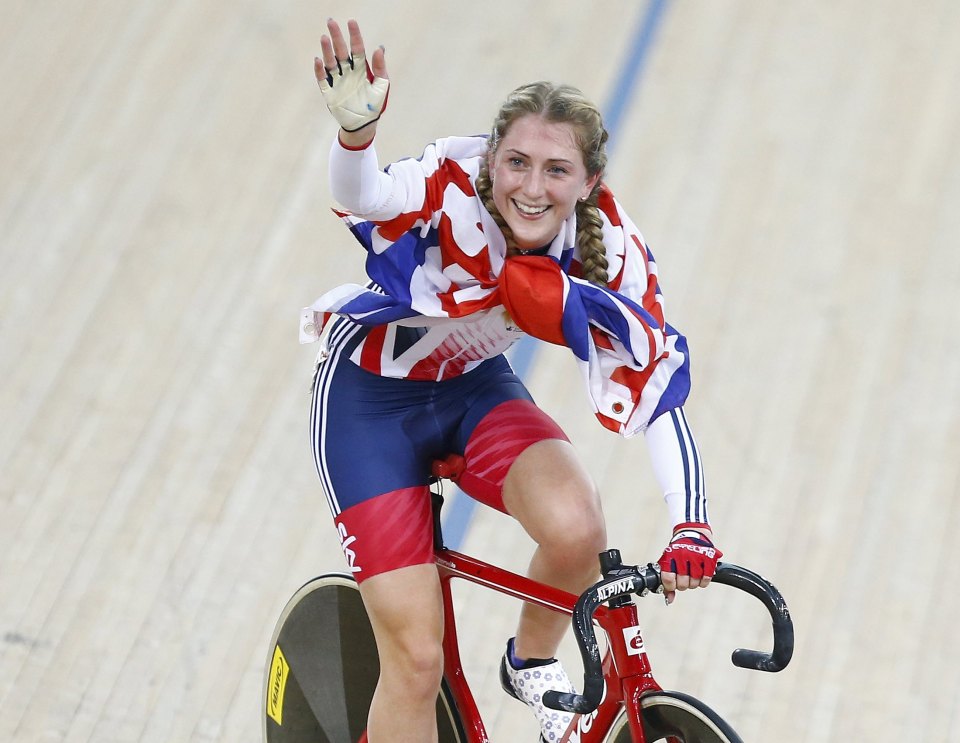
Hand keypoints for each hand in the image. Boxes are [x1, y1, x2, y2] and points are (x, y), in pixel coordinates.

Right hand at [315, 19, 388, 135]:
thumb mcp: (382, 85)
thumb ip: (381, 68)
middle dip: (336, 37)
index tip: (351, 22)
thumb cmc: (374, 105)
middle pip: (341, 51)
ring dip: (327, 50)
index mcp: (361, 69)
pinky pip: (322, 79)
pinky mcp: (329, 92)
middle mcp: (348, 72)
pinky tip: (319, 60)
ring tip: (325, 37)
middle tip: (331, 21)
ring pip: (330, 62)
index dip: (354, 35)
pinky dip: (320, 70)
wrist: (364, 124)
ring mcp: (337, 81)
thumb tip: (379, 48)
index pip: (356, 48)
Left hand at [657, 525, 721, 604]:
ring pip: (695, 583)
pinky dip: (704, 581)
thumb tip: (669, 600)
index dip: (670, 586)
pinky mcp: (708, 557)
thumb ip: (667, 582)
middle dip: (683, 585)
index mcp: (670, 556)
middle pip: (683, 584)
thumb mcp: (668, 562)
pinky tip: (701, 575)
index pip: (668, 578)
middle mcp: (682, 555)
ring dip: (694, 582)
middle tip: (684, 578)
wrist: (691, 532)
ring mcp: (696, 556)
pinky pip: (706, 579)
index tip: (673, 584)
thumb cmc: (677, 551)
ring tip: (692, 575)